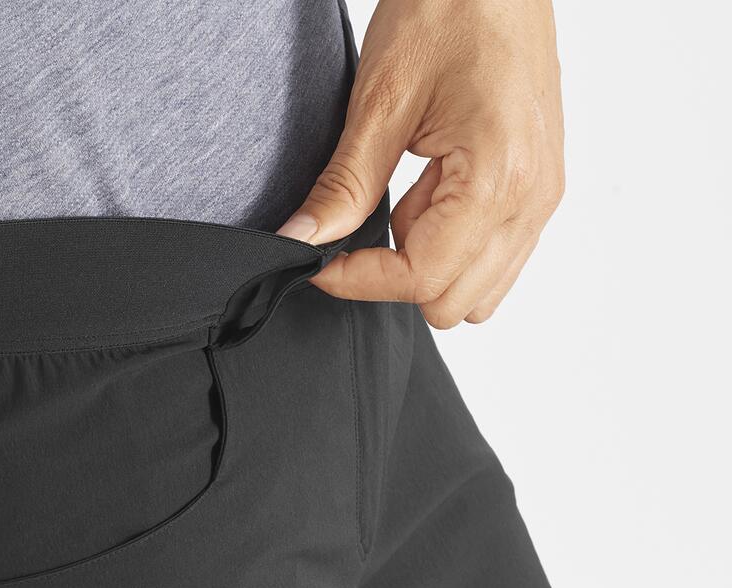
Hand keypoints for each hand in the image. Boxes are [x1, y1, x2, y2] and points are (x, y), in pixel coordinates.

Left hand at [278, 0, 565, 326]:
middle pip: (451, 303)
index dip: (358, 280)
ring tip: (407, 199)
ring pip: (477, 293)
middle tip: (365, 220)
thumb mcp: (382, 101)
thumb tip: (300, 242)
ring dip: (428, 264)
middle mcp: (532, 199)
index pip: (420, 279)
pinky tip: (430, 194)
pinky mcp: (538, 189)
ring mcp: (541, 197)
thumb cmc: (451, 8)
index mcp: (499, 179)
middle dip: (395, 276)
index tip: (319, 261)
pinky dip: (452, 245)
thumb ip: (343, 186)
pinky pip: (493, 258)